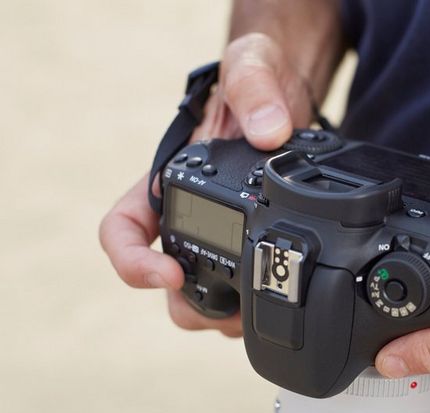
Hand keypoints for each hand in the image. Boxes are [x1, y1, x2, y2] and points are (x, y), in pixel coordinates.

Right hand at [99, 33, 314, 336]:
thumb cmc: (258, 82)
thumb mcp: (252, 66)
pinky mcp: (256, 248)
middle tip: (228, 309)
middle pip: (164, 282)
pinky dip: (255, 306)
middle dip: (191, 305)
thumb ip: (254, 88)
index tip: (169, 273)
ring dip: (224, 316)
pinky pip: (244, 294)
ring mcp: (222, 238)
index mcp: (168, 182)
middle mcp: (188, 217)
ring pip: (204, 299)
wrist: (294, 98)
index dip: (132, 261)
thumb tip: (269, 132)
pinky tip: (279, 299)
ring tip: (257, 308)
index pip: (122, 230)